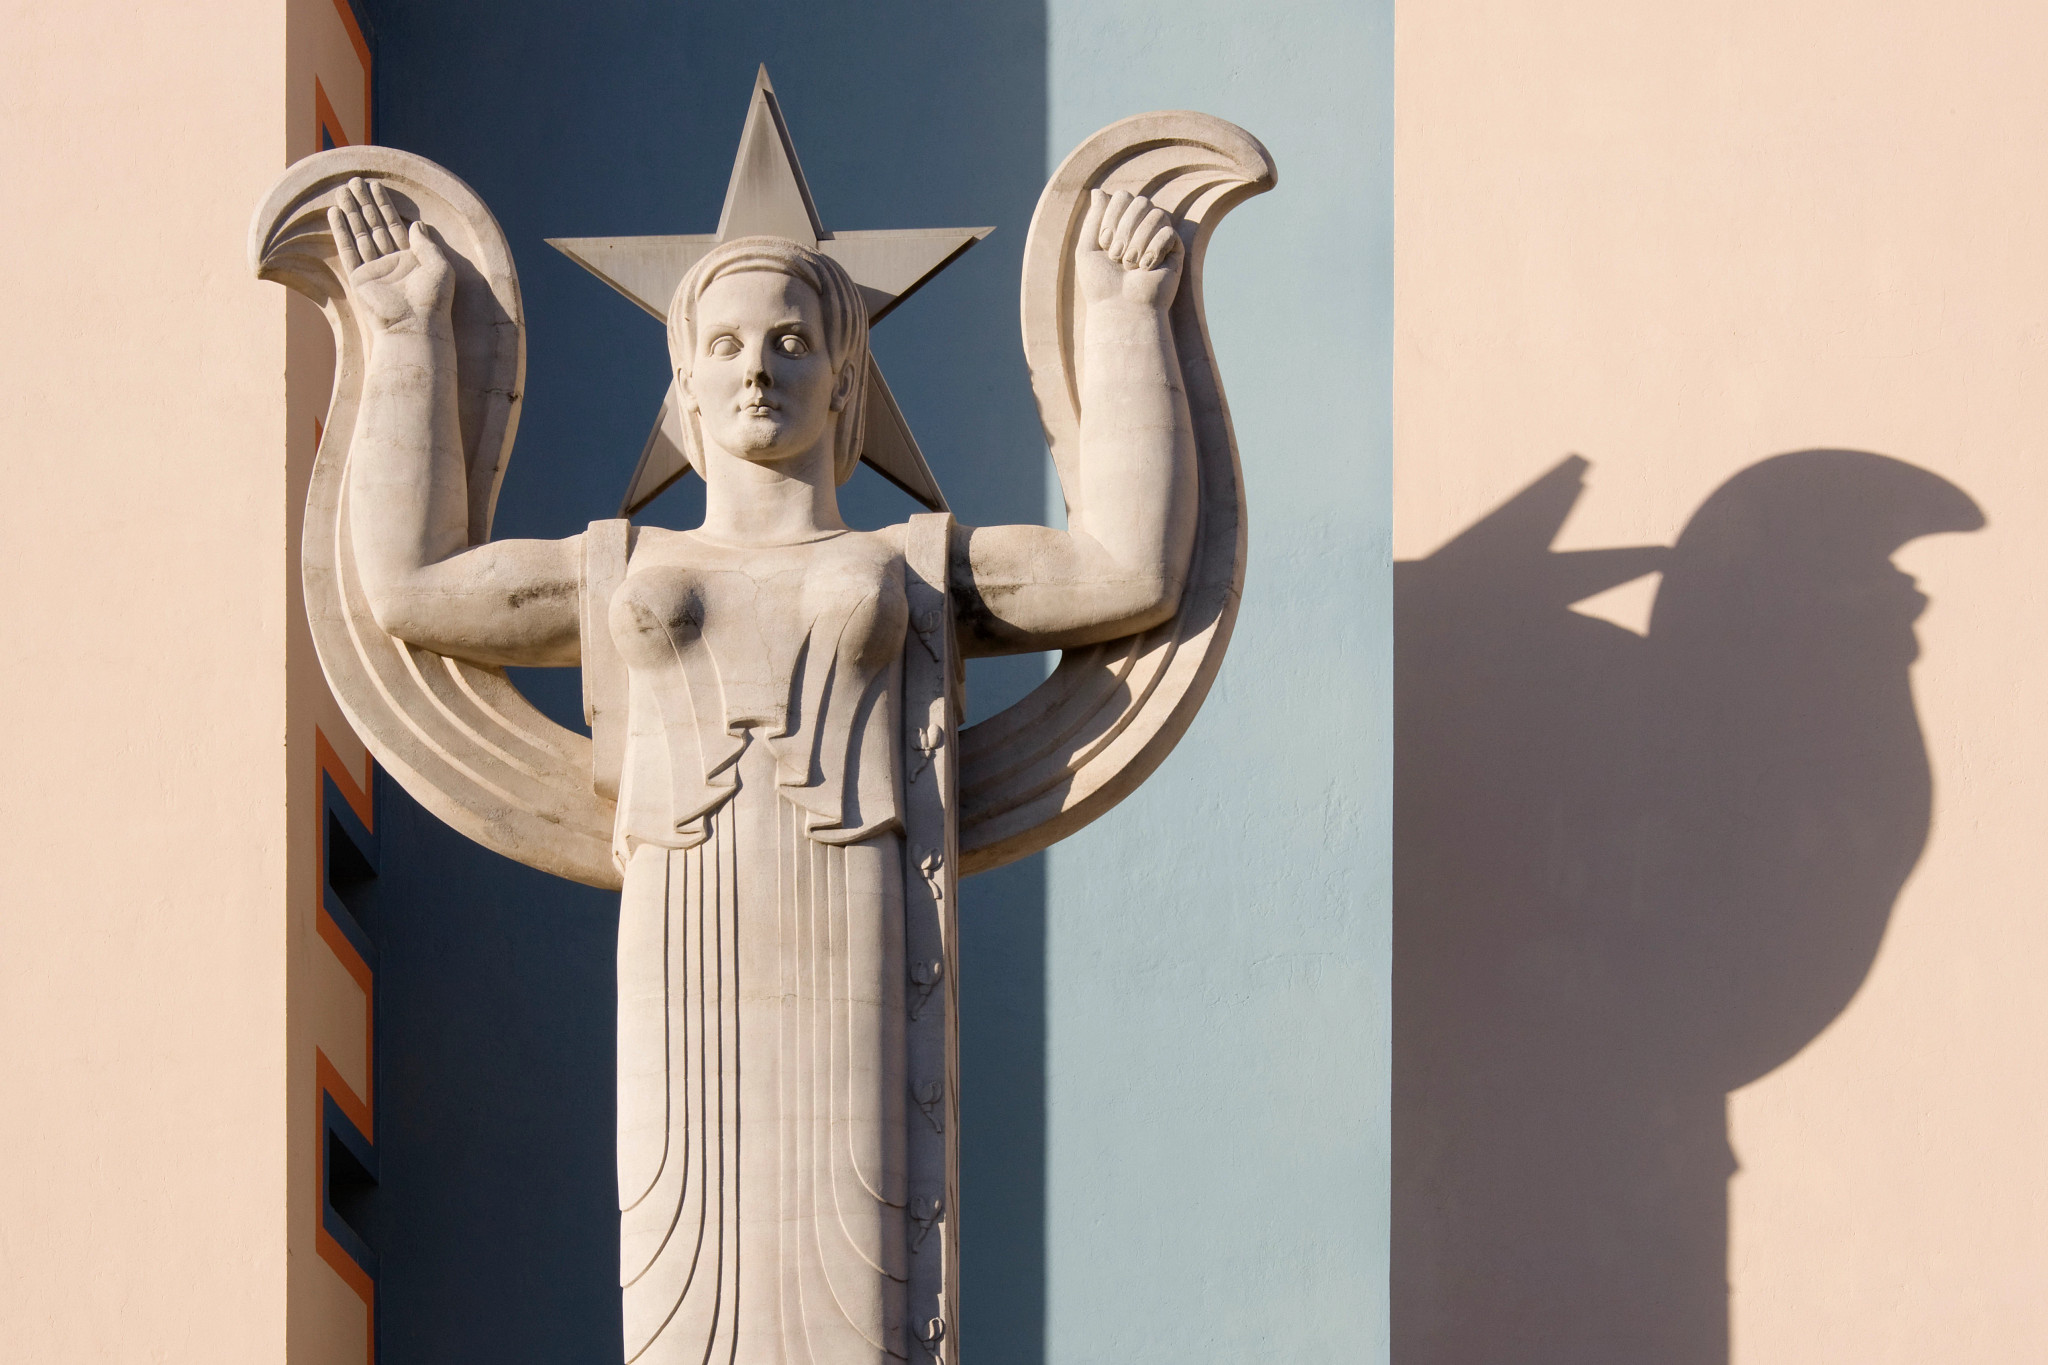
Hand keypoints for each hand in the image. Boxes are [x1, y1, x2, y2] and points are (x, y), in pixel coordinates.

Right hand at [328, 177, 454, 337]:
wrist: (414, 327)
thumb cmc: (432, 300)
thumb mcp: (439, 267)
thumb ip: (427, 244)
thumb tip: (417, 224)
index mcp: (411, 258)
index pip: (394, 224)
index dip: (385, 205)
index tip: (375, 185)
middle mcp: (391, 262)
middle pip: (374, 225)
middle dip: (364, 203)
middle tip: (355, 180)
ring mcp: (374, 270)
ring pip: (360, 234)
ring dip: (351, 212)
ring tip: (341, 190)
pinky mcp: (359, 278)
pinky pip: (348, 250)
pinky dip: (341, 232)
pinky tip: (335, 213)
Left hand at [1075, 189, 1182, 310]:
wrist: (1121, 310)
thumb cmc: (1101, 284)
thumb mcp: (1087, 249)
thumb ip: (1093, 219)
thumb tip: (1098, 191)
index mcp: (1121, 223)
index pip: (1122, 196)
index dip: (1112, 215)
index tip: (1104, 244)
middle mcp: (1141, 226)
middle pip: (1141, 201)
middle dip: (1125, 228)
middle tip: (1116, 257)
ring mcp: (1159, 237)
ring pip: (1157, 214)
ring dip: (1139, 240)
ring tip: (1130, 265)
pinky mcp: (1175, 251)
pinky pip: (1169, 233)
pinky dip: (1154, 250)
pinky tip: (1147, 269)